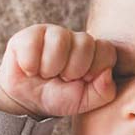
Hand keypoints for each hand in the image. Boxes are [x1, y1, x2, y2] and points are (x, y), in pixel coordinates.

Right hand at [0, 24, 117, 117]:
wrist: (27, 101)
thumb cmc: (59, 97)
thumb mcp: (85, 101)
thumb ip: (104, 92)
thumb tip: (107, 73)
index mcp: (95, 52)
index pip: (107, 50)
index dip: (96, 69)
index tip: (84, 80)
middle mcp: (76, 38)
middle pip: (85, 43)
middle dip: (73, 69)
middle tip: (63, 78)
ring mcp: (53, 33)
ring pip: (60, 39)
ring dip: (51, 66)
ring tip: (46, 74)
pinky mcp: (29, 34)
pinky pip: (33, 42)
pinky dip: (31, 65)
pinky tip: (30, 70)